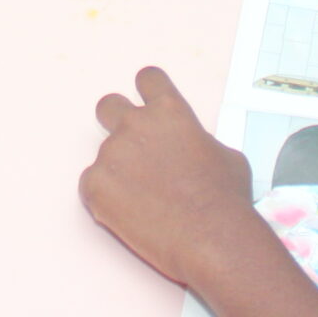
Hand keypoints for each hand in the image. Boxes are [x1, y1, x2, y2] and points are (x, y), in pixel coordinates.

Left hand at [81, 68, 278, 295]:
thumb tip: (195, 150)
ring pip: (104, 156)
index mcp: (169, 111)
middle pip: (108, 105)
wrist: (210, 236)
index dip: (149, 91)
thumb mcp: (226, 154)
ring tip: (146, 202)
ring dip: (119, 172)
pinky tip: (131, 215)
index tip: (149, 104)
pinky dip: (106, 199)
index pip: (148, 79)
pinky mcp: (95, 185)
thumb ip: (199, 141)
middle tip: (133, 150)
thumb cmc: (224, 198)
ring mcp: (111, 154)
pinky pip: (91, 186)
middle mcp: (135, 124)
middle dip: (116, 122)